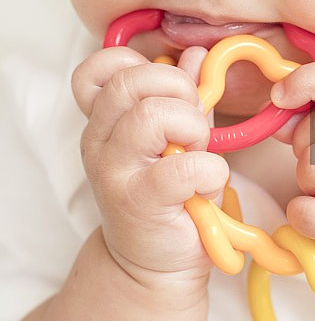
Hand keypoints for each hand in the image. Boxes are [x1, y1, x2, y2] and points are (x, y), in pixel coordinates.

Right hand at [72, 46, 228, 285]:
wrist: (153, 265)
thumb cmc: (169, 192)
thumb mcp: (177, 134)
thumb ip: (186, 94)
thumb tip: (199, 55)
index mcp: (105, 117)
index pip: (99, 68)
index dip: (139, 65)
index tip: (167, 91)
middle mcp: (99, 139)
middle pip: (131, 81)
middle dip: (178, 91)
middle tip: (192, 124)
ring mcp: (113, 170)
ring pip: (152, 115)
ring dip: (193, 129)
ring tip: (197, 152)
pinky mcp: (137, 202)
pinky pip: (181, 167)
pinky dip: (209, 169)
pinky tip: (207, 183)